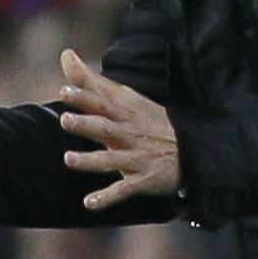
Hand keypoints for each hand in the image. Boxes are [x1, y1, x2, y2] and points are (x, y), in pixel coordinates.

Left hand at [56, 48, 179, 208]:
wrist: (192, 150)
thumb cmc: (147, 120)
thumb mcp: (124, 97)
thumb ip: (91, 80)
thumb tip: (65, 55)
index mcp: (125, 113)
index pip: (103, 102)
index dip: (84, 96)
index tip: (64, 90)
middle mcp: (129, 134)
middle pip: (105, 128)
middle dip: (86, 125)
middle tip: (65, 121)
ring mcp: (136, 158)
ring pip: (111, 160)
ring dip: (90, 161)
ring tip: (69, 159)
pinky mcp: (141, 180)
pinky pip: (123, 190)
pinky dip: (106, 197)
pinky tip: (88, 203)